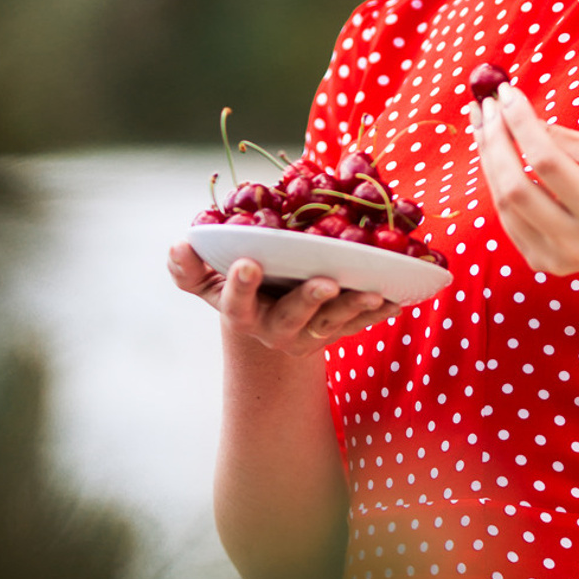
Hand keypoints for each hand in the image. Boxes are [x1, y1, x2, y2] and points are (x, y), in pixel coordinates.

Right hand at [167, 241, 399, 354]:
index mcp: (241, 311)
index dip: (240, 285)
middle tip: (324, 282)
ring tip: (372, 290)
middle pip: (291, 318)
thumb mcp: (209, 279)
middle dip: (307, 300)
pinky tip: (398, 295)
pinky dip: (380, 310)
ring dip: (352, 307)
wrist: (269, 323)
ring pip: (332, 323)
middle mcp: (275, 328)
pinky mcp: (338, 333)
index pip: (235, 302)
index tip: (248, 263)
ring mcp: (309, 334)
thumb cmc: (238, 287)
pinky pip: (362, 324)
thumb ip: (190, 266)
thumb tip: (180, 243)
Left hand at [470, 83, 578, 282]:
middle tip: (487, 106)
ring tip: (484, 122)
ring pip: (503, 203)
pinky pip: (507, 217)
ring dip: (488, 158)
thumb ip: (564, 140)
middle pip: (515, 188)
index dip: (521, 124)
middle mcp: (574, 239)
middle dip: (494, 141)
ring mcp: (553, 255)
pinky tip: (493, 153)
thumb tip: (519, 116)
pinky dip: (497, 182)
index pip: (547, 161)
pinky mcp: (539, 261)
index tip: (507, 92)